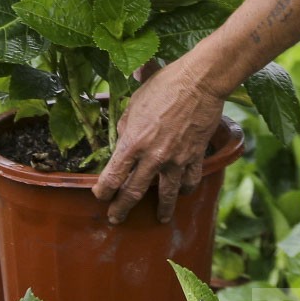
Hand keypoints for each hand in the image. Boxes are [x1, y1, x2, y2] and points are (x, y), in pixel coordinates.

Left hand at [92, 56, 224, 224]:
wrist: (199, 82)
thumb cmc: (164, 85)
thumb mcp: (135, 103)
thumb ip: (127, 126)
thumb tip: (124, 140)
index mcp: (133, 142)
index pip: (112, 176)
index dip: (103, 190)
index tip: (99, 195)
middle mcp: (153, 156)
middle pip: (133, 192)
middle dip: (121, 208)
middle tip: (115, 218)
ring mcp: (176, 159)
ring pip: (167, 195)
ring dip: (162, 210)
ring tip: (160, 218)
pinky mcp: (195, 156)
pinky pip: (190, 180)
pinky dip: (186, 189)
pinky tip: (183, 192)